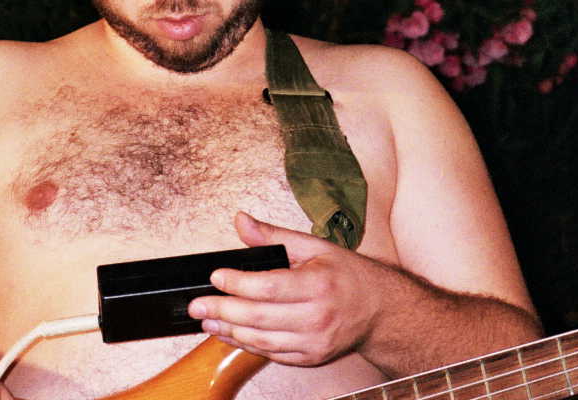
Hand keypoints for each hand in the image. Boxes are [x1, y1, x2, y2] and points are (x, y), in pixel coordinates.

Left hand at [186, 211, 394, 366]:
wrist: (379, 310)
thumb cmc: (347, 275)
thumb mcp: (313, 246)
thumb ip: (273, 236)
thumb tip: (241, 221)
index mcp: (318, 283)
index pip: (269, 286)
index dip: (238, 283)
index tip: (216, 276)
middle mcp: (317, 316)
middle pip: (260, 317)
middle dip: (223, 311)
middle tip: (198, 304)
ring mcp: (314, 341)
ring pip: (262, 340)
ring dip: (230, 331)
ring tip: (207, 320)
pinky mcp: (311, 357)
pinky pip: (272, 354)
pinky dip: (247, 344)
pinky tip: (230, 334)